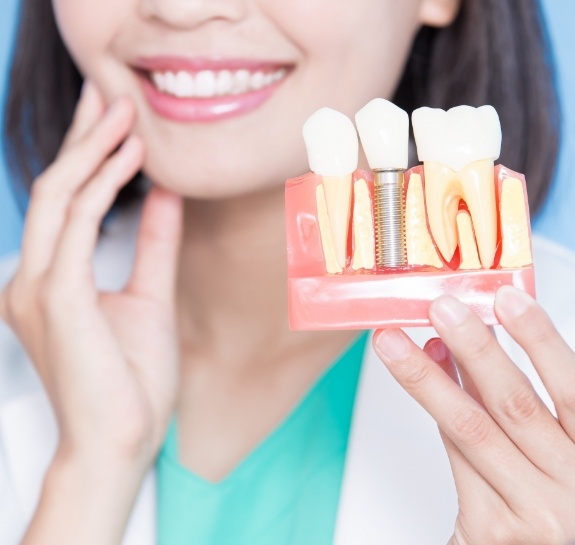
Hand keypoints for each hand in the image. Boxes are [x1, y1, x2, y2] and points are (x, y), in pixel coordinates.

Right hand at [0, 82, 182, 469]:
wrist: (122, 441)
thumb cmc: (131, 379)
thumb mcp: (150, 295)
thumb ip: (153, 244)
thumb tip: (165, 195)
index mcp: (52, 280)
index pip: (65, 202)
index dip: (87, 156)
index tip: (117, 122)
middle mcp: (33, 277)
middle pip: (54, 187)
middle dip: (83, 138)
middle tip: (112, 96)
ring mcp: (38, 286)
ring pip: (59, 195)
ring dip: (93, 149)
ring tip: (126, 113)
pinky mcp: (56, 296)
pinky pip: (75, 223)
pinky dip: (102, 184)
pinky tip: (133, 157)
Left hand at [373, 287, 574, 544]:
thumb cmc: (551, 497)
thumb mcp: (555, 446)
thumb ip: (519, 398)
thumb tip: (473, 340)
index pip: (571, 390)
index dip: (539, 339)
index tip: (507, 298)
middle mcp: (572, 488)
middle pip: (514, 404)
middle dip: (473, 348)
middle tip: (441, 308)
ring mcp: (533, 512)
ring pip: (471, 428)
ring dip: (427, 377)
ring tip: (395, 342)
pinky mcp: (492, 529)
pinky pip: (455, 456)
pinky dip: (435, 411)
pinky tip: (420, 377)